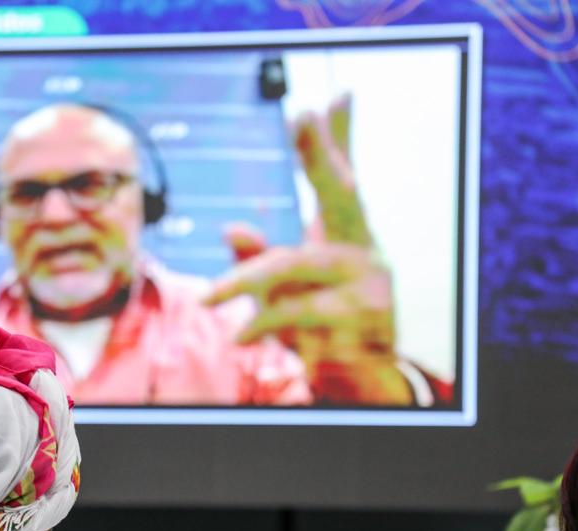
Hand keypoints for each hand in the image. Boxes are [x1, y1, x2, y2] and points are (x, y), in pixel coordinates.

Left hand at [205, 96, 412, 404]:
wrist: (365, 387)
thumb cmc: (322, 326)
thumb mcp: (287, 291)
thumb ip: (259, 258)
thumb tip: (230, 226)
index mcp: (350, 237)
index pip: (344, 180)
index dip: (336, 140)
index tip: (331, 97)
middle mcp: (365, 251)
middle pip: (343, 192)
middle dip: (322, 152)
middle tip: (304, 113)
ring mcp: (369, 285)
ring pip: (292, 265)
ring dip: (243, 281)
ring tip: (208, 301)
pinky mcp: (362, 324)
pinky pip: (296, 315)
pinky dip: (262, 326)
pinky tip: (240, 339)